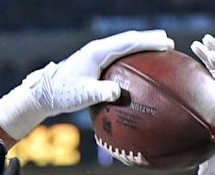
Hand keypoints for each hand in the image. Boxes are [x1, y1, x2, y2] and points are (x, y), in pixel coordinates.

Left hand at [0, 29, 170, 137]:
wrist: (45, 93)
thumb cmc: (63, 94)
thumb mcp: (83, 95)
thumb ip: (100, 92)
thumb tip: (118, 92)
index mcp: (98, 51)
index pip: (128, 42)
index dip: (149, 42)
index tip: (166, 43)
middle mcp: (98, 48)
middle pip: (129, 39)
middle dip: (149, 40)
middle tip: (169, 43)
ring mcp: (97, 54)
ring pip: (124, 45)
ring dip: (142, 45)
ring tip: (159, 49)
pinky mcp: (95, 62)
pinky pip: (119, 55)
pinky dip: (132, 55)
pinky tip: (139, 65)